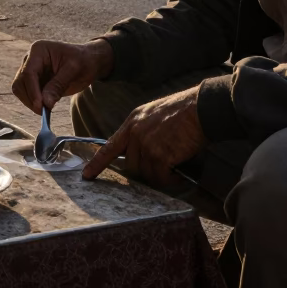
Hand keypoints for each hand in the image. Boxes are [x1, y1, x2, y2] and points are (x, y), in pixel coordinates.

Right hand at [11, 39, 113, 113]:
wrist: (89, 62)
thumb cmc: (83, 61)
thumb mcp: (74, 70)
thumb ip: (58, 85)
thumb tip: (45, 103)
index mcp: (39, 50)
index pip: (28, 72)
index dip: (32, 90)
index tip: (40, 105)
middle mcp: (31, 59)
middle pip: (20, 82)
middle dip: (30, 98)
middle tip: (43, 111)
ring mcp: (31, 71)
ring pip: (20, 90)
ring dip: (30, 102)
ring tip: (46, 109)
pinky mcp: (34, 82)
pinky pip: (28, 95)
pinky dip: (34, 103)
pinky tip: (46, 107)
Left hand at [81, 87, 206, 184]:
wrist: (200, 108)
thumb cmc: (184, 111)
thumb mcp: (154, 114)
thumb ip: (143, 130)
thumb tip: (142, 151)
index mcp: (132, 122)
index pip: (109, 146)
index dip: (97, 163)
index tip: (86, 175)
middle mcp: (135, 133)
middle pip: (131, 164)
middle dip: (146, 169)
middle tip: (163, 167)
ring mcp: (145, 144)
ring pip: (146, 173)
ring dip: (161, 176)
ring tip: (174, 169)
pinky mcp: (159, 155)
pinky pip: (160, 177)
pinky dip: (170, 179)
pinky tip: (179, 174)